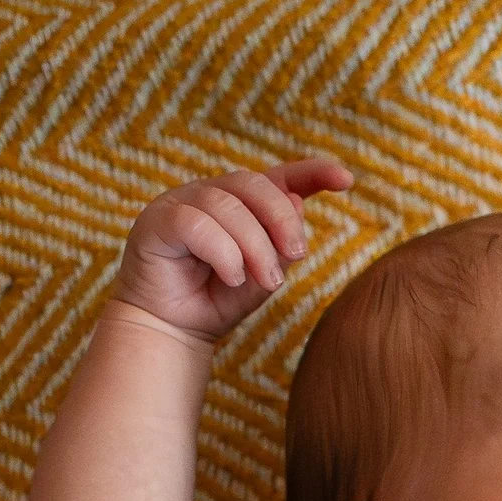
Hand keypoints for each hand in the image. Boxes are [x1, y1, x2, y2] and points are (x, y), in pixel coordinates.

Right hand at [108, 157, 353, 342]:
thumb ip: (281, 245)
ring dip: (255, 247)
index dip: (311, 172)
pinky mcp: (156, 221)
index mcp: (240, 203)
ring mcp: (179, 203)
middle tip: (296, 256)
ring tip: (264, 281)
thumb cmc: (220, 299)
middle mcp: (209, 194)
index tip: (346, 179)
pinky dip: (224, 254)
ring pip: (227, 205)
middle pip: (253, 184)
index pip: (277, 177)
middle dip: (282, 220)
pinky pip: (197, 224)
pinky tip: (232, 278)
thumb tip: (296, 203)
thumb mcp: (264, 275)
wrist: (175, 328)